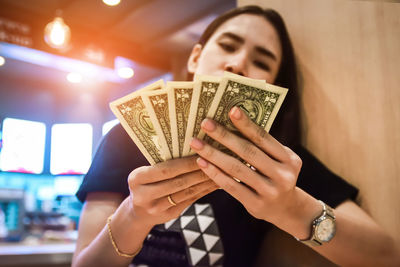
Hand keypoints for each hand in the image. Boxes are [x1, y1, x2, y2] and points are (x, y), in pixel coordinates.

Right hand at [127, 156, 218, 227]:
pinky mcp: (169, 216)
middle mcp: (143, 196)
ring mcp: (156, 209)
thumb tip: (195, 147)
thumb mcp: (146, 172)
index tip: (202, 153)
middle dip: (199, 171)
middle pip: (178, 182)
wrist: (139, 211)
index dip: (186, 163)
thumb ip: (164, 163)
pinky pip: (190, 200)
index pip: (165, 170)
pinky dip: (204, 190)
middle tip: (216, 161)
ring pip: (187, 192)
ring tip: (220, 171)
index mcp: (136, 179)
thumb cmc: (147, 182)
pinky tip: (215, 182)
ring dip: (205, 182)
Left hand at [189, 106, 302, 224]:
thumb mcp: (278, 160)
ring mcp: (270, 191)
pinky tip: (201, 162)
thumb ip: (261, 147)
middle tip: (205, 123)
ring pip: (236, 169)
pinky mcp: (256, 205)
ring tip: (196, 143)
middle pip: (248, 151)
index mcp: (289, 159)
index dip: (246, 124)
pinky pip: (231, 186)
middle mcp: (282, 175)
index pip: (264, 138)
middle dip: (224, 135)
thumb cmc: (275, 175)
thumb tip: (229, 123)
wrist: (286, 209)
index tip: (231, 110)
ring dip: (213, 154)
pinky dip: (214, 173)